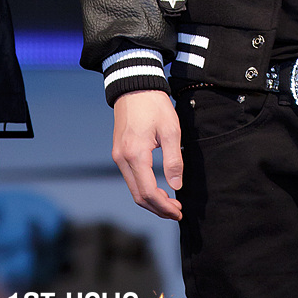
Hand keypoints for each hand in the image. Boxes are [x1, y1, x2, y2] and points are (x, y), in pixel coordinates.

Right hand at [112, 90, 183, 219]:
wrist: (135, 86)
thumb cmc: (154, 105)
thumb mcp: (170, 130)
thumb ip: (173, 160)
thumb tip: (176, 186)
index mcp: (135, 155)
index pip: (148, 192)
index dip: (163, 206)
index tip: (178, 210)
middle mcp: (122, 159)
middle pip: (138, 196)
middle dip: (158, 208)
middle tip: (176, 211)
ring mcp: (118, 156)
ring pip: (133, 188)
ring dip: (151, 199)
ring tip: (170, 203)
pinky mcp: (119, 152)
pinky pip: (131, 177)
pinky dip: (143, 188)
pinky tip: (157, 188)